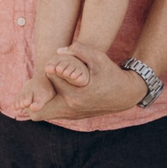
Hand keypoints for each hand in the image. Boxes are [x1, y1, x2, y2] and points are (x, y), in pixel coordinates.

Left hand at [35, 58, 149, 121]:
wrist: (125, 95)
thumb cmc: (111, 74)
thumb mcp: (98, 57)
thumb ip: (79, 50)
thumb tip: (58, 51)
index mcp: (77, 94)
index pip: (51, 76)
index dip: (51, 66)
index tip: (55, 61)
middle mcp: (72, 107)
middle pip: (43, 96)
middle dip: (42, 84)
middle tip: (43, 75)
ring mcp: (72, 115)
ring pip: (43, 110)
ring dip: (42, 96)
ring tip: (43, 85)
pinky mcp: (72, 117)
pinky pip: (52, 112)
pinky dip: (48, 103)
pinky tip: (48, 93)